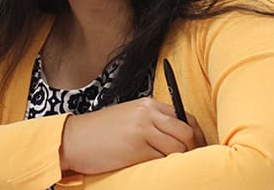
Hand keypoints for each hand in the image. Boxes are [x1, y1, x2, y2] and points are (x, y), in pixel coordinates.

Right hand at [59, 97, 205, 174]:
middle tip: (193, 161)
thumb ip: (152, 121)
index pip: (184, 117)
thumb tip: (180, 136)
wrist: (74, 139)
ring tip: (174, 166)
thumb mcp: (129, 117)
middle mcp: (147, 114)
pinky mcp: (135, 149)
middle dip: (195, 149)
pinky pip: (161, 160)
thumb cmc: (100, 131)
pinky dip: (165, 167)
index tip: (199, 146)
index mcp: (148, 104)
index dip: (197, 134)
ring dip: (180, 160)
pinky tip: (159, 170)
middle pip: (187, 132)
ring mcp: (142, 131)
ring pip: (178, 148)